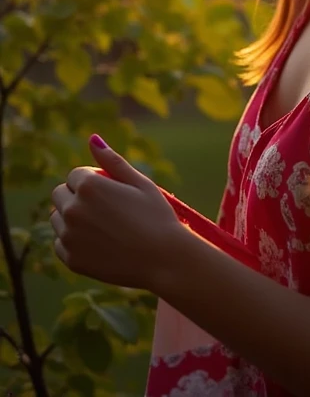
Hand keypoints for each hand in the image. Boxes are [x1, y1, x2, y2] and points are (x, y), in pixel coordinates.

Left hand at [49, 135, 181, 290]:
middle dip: (76, 196)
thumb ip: (112, 160)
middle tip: (105, 208)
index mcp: (89, 186)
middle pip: (60, 194)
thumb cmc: (156, 216)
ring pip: (57, 218)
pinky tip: (97, 242)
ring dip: (71, 218)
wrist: (163, 260)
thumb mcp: (139, 183)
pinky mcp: (71, 259)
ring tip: (101, 226)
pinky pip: (60, 243)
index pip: (76, 175)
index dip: (94, 181)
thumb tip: (92, 138)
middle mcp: (73, 209)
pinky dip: (73, 241)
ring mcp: (69, 236)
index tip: (112, 192)